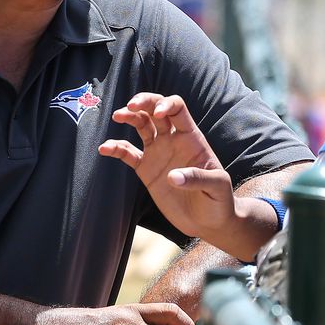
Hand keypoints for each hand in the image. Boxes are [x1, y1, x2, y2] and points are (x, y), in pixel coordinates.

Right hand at [99, 93, 238, 241]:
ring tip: (118, 116)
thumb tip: (173, 177)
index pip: (178, 109)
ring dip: (129, 117)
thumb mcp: (217, 187)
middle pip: (155, 110)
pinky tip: (105, 148)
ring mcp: (158, 153)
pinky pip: (128, 154)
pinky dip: (116, 148)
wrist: (208, 221)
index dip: (167, 104)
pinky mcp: (146, 170)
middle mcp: (173, 140)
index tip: (158, 113)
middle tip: (131, 106)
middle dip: (144, 102)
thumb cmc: (219, 200)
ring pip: (141, 126)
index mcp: (191, 138)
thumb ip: (198, 179)